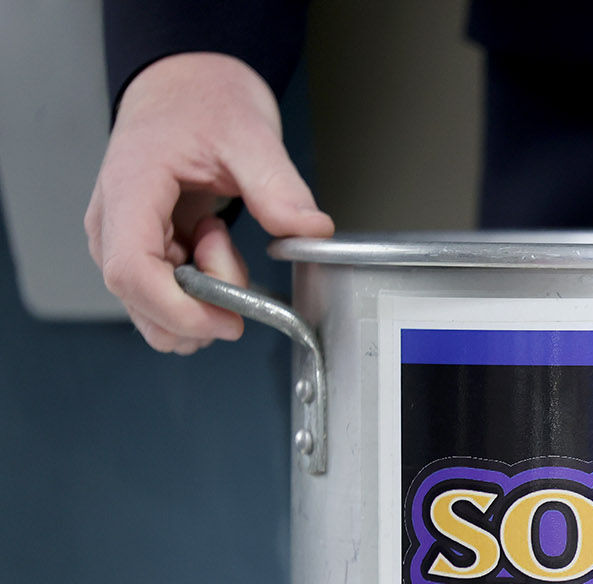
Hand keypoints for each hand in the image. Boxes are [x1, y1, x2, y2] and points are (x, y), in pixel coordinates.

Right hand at [84, 53, 333, 353]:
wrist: (186, 86)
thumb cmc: (203, 103)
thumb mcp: (250, 135)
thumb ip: (278, 187)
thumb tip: (311, 229)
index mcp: (129, 189)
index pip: (131, 273)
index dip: (179, 311)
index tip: (229, 319)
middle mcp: (112, 223)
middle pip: (142, 301)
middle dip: (200, 304)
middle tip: (232, 256)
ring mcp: (121, 240)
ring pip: (154, 309)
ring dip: (201, 296)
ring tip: (218, 238)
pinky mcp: (141, 250)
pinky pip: (168, 296)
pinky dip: (202, 289)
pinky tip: (213, 245)